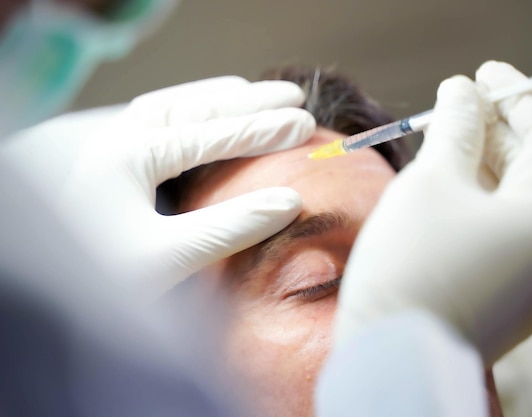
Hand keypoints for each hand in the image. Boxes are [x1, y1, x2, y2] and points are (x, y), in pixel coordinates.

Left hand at [59, 76, 314, 300]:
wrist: (50, 295)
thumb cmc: (100, 280)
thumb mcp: (167, 258)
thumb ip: (229, 227)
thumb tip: (290, 201)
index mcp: (129, 156)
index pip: (209, 134)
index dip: (261, 130)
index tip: (303, 122)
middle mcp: (118, 139)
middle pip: (194, 107)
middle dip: (247, 101)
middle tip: (294, 94)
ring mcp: (113, 146)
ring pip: (175, 106)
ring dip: (219, 100)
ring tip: (256, 93)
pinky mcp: (112, 162)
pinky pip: (160, 120)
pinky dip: (194, 111)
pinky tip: (208, 116)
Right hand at [333, 63, 531, 364]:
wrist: (392, 359)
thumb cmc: (411, 267)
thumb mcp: (433, 182)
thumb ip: (456, 128)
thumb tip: (463, 90)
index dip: (514, 93)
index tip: (483, 73)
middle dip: (496, 129)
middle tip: (457, 103)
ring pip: (520, 202)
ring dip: (487, 165)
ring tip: (447, 137)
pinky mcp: (517, 296)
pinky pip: (509, 233)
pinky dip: (484, 202)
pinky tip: (451, 184)